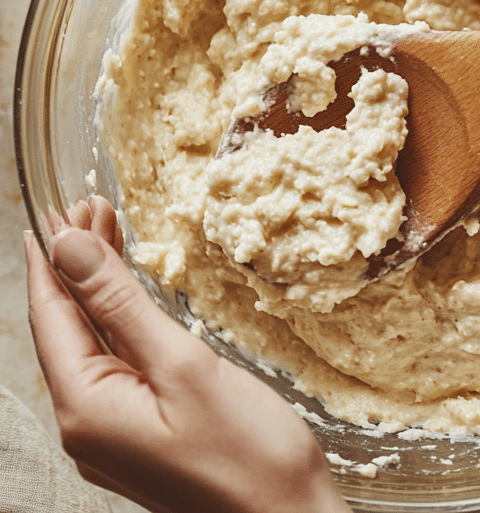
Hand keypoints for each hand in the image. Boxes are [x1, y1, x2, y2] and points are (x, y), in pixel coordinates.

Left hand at [25, 196, 351, 512]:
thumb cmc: (247, 451)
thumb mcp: (183, 366)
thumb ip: (122, 304)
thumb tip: (71, 248)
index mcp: (86, 408)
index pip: (52, 316)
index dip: (53, 259)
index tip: (56, 210)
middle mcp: (86, 425)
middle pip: (69, 329)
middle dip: (77, 266)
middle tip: (93, 208)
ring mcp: (112, 435)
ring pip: (93, 346)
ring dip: (99, 291)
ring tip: (110, 236)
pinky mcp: (139, 437)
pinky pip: (116, 367)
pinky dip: (120, 323)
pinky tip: (131, 303)